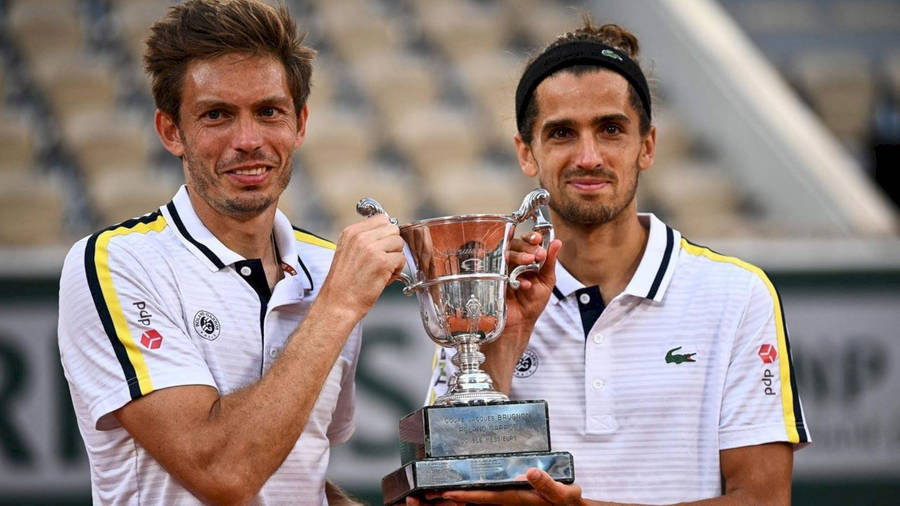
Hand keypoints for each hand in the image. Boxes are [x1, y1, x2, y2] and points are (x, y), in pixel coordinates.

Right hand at [319, 214, 405, 317]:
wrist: (338, 304)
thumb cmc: (344, 284)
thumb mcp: (347, 251)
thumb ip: (365, 239)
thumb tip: (387, 233)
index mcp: (351, 232)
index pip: (381, 219)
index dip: (386, 233)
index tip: (382, 246)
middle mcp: (360, 237)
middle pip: (393, 229)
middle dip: (392, 245)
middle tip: (382, 260)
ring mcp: (372, 249)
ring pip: (399, 243)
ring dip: (395, 257)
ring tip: (382, 270)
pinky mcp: (382, 262)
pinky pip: (401, 259)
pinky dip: (396, 270)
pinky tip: (384, 278)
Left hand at [432, 468, 584, 504]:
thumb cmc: (567, 501)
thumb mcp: (562, 493)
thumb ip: (547, 484)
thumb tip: (530, 472)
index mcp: (516, 498)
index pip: (486, 497)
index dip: (466, 496)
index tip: (447, 493)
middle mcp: (507, 501)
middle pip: (474, 500)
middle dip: (452, 498)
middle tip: (426, 493)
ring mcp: (506, 500)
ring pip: (476, 500)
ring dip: (455, 497)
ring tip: (432, 491)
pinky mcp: (509, 497)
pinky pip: (484, 497)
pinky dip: (469, 494)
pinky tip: (456, 489)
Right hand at [481, 233, 560, 391]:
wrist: (518, 325)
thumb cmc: (531, 305)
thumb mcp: (546, 282)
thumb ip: (550, 262)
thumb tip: (557, 242)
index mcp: (524, 260)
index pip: (525, 242)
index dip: (531, 238)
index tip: (538, 238)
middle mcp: (510, 263)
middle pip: (514, 244)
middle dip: (526, 246)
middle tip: (537, 253)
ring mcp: (499, 270)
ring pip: (504, 253)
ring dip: (519, 255)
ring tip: (530, 262)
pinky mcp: (491, 279)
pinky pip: (497, 269)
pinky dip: (512, 275)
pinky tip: (523, 285)